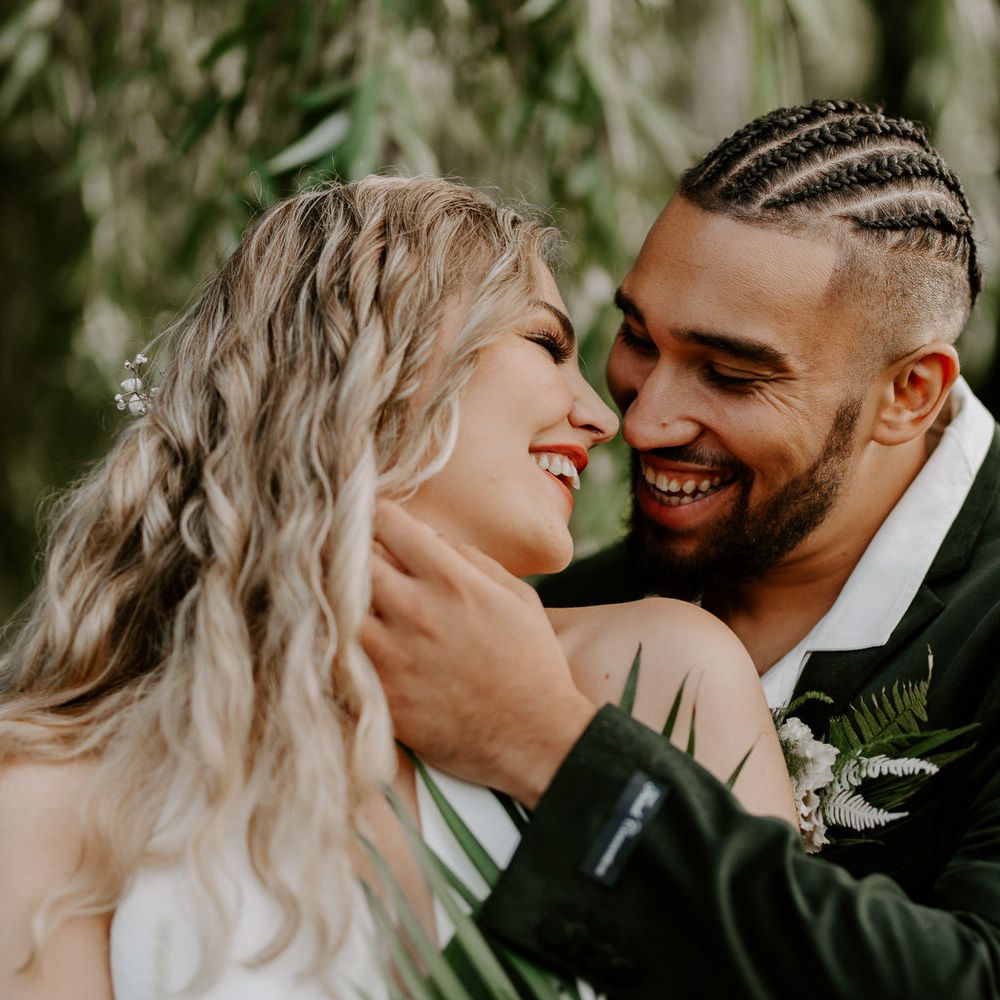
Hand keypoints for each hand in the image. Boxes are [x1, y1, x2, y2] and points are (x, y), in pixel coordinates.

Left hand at [362, 500, 596, 806]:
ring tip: (346, 598)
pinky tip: (344, 640)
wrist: (534, 737)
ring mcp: (392, 656)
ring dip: (338, 596)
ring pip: (334, 605)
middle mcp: (415, 611)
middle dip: (351, 550)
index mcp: (451, 581)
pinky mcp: (380, 695)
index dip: (377, 514)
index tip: (375, 519)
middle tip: (353, 555)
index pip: (388, 523)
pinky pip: (337, 655)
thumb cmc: (531, 663)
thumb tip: (427, 537)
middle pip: (352, 557)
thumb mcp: (516, 595)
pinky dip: (336, 641)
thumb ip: (469, 558)